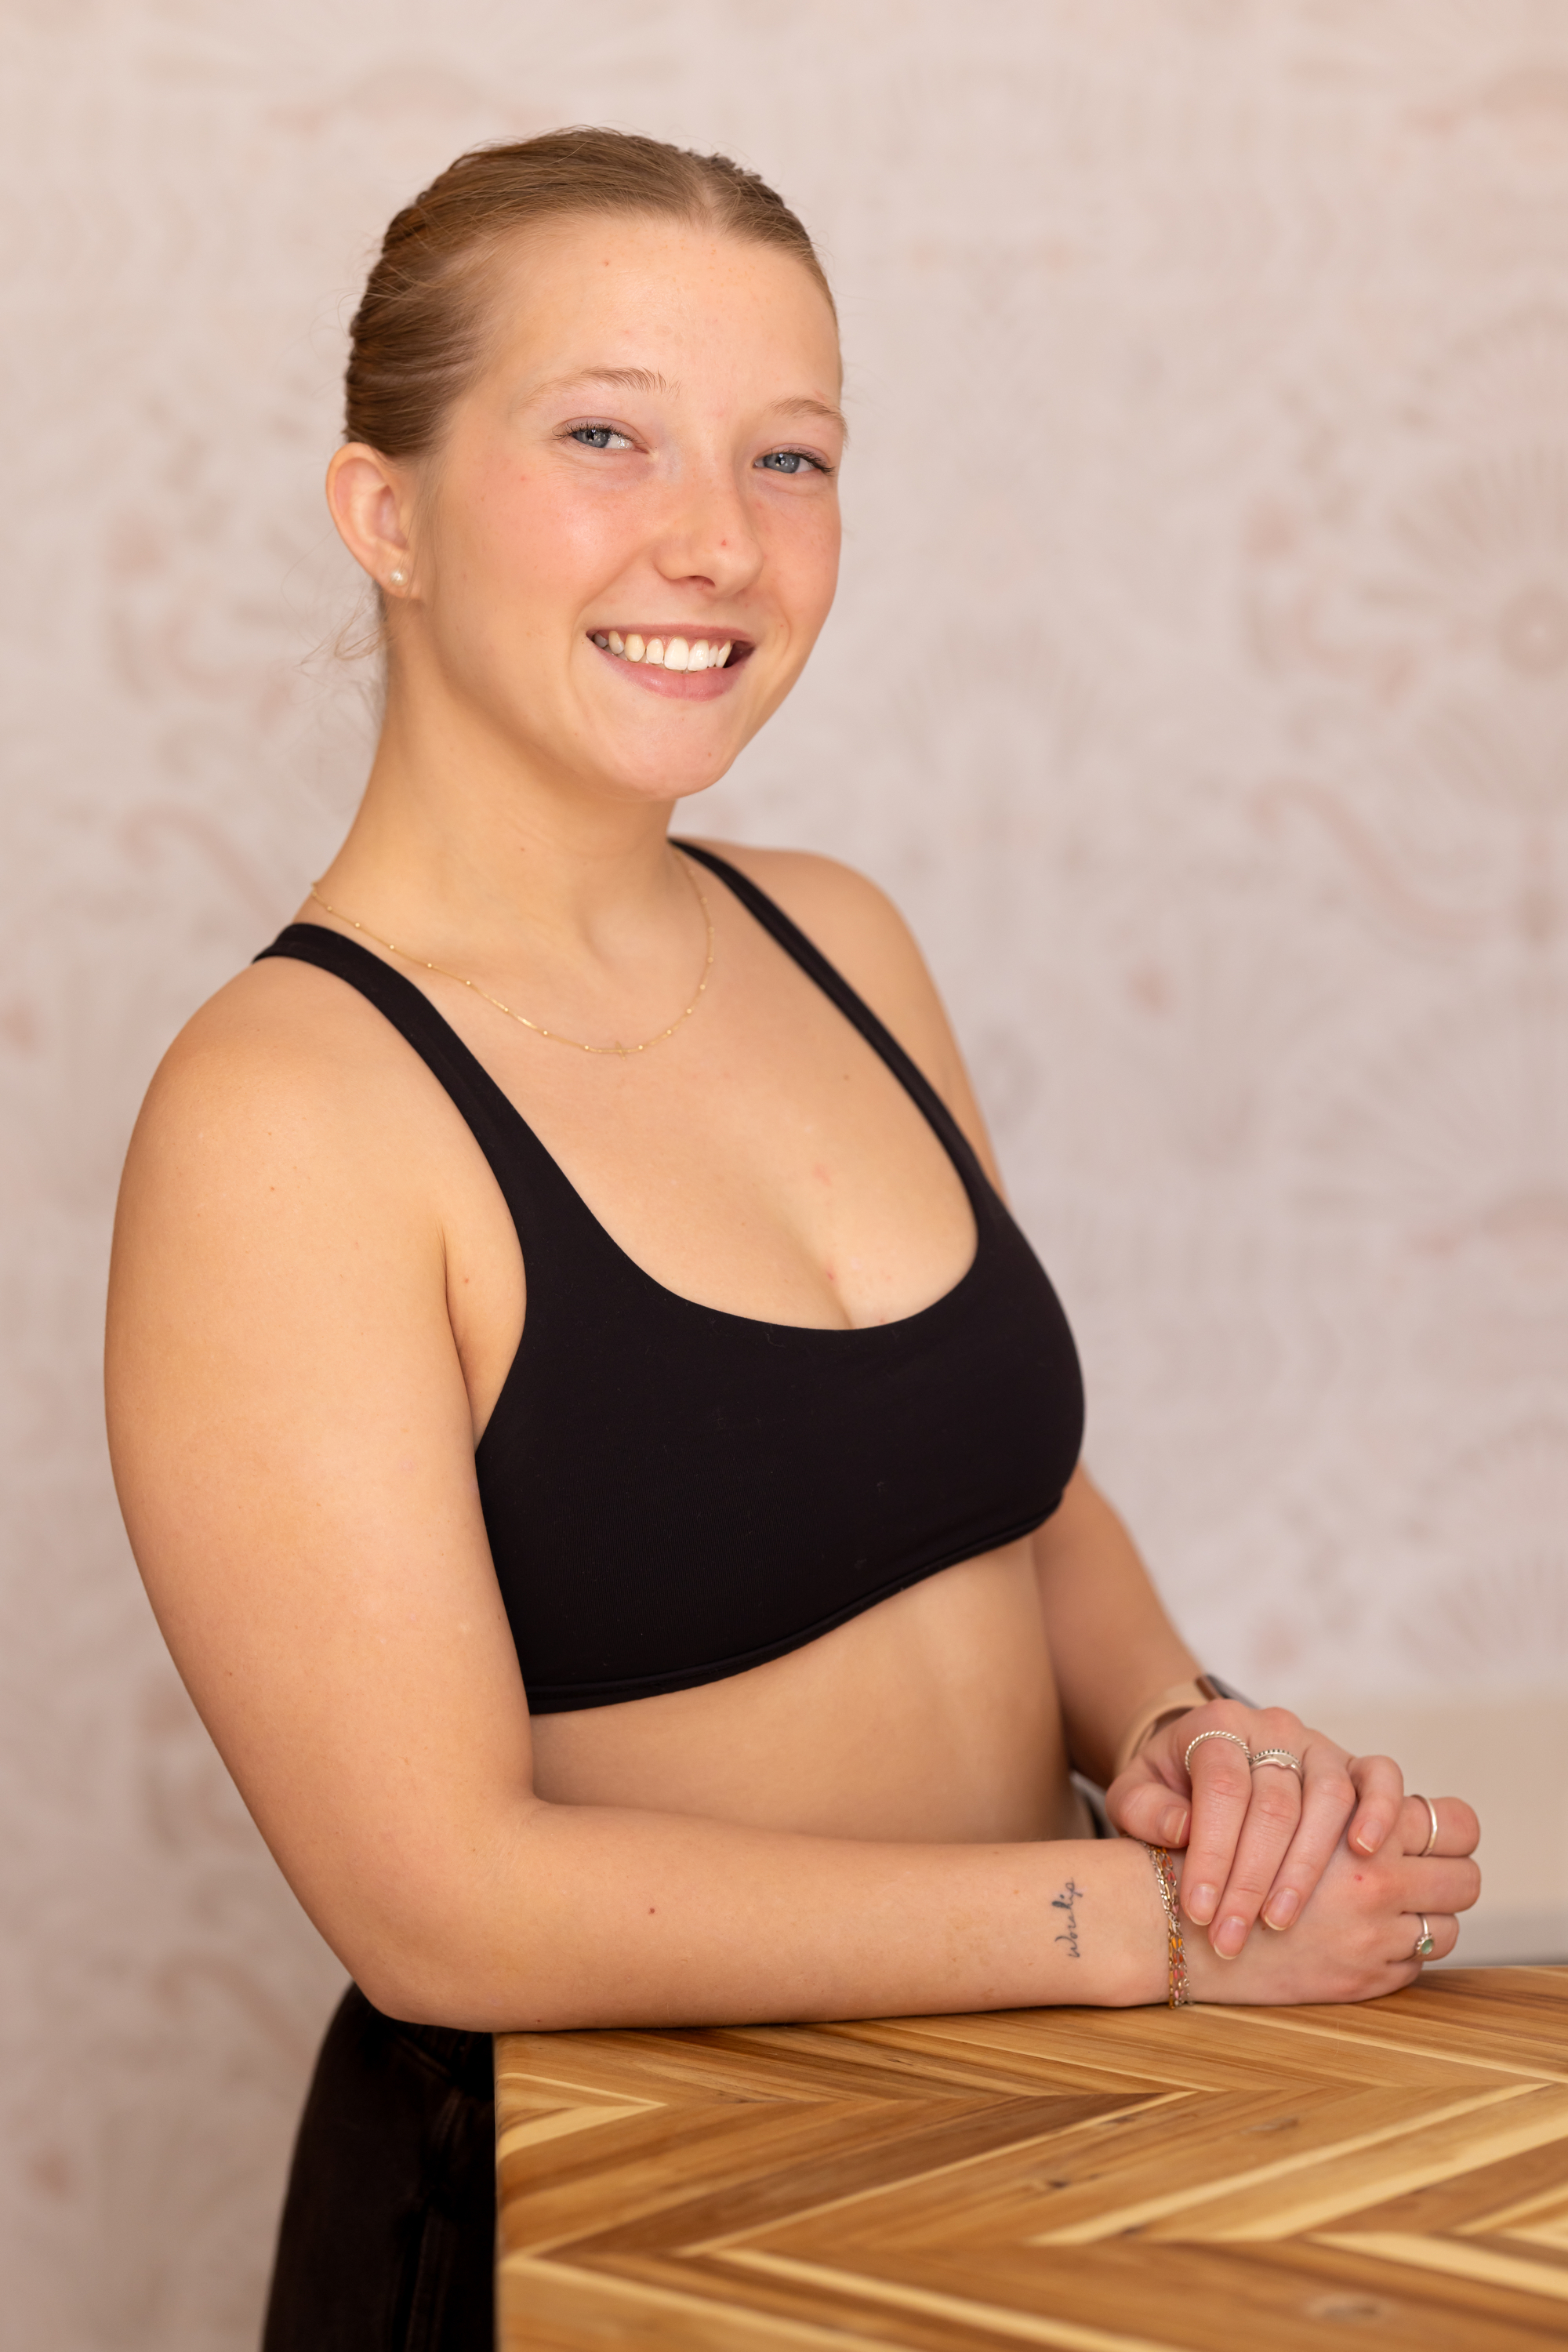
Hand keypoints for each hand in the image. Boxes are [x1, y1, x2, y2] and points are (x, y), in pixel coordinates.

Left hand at [1107, 1700, 1413, 1955]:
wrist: (1202, 1760)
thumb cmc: (1169, 1787)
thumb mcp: (1135, 1793)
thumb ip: (1145, 1809)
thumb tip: (1180, 1830)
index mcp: (1216, 1726)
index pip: (1221, 1786)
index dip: (1212, 1852)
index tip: (1197, 1911)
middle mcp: (1272, 1727)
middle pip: (1274, 1802)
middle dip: (1251, 1879)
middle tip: (1231, 1936)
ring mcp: (1317, 1744)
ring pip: (1328, 1796)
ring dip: (1305, 1866)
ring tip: (1280, 1920)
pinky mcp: (1352, 1764)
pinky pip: (1380, 1774)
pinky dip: (1379, 1810)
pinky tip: (1365, 1852)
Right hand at [1174, 1792, 1481, 2002]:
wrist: (1178, 1920)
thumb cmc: (1219, 1850)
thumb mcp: (1278, 1797)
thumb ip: (1348, 1797)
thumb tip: (1404, 1814)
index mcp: (1365, 1827)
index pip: (1455, 1823)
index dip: (1447, 1827)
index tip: (1424, 1833)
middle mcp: (1380, 1880)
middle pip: (1465, 1878)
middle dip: (1447, 1874)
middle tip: (1420, 1871)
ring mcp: (1375, 1935)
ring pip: (1447, 1927)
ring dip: (1427, 1916)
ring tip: (1393, 1907)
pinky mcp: (1363, 1982)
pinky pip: (1414, 1966)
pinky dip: (1398, 1952)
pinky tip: (1361, 1938)